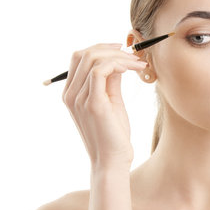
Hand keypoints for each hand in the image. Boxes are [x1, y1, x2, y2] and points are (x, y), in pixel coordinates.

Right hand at [62, 43, 147, 170]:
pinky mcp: (93, 103)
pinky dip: (118, 64)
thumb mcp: (111, 102)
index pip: (79, 58)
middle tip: (133, 54)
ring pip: (93, 59)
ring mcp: (79, 99)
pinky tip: (132, 69)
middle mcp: (70, 94)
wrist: (112, 160)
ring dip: (120, 57)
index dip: (101, 48)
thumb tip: (118, 62)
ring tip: (139, 63)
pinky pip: (101, 71)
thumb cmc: (114, 134)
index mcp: (71, 93)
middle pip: (83, 54)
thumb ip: (110, 81)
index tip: (122, 50)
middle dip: (110, 49)